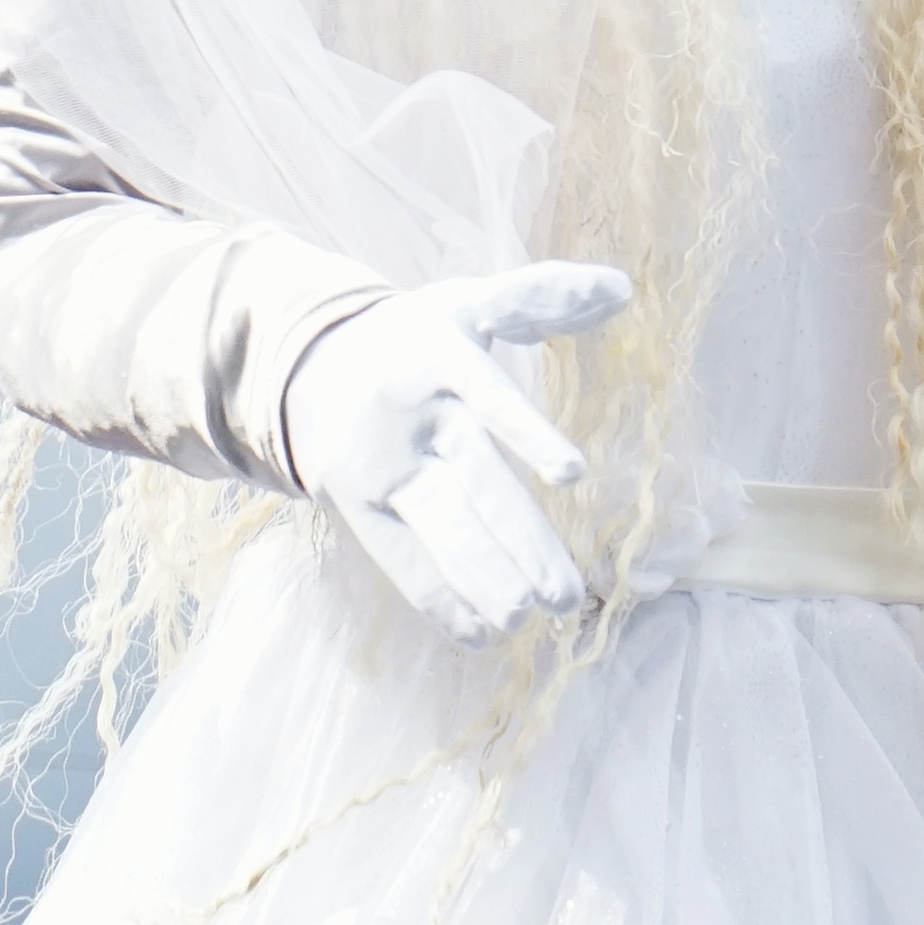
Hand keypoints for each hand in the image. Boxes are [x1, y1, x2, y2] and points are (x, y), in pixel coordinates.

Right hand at [281, 264, 633, 647]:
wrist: (301, 363)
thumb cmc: (412, 338)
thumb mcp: (468, 304)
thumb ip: (543, 297)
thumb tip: (623, 290)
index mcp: (441, 356)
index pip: (490, 397)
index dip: (529, 435)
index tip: (573, 476)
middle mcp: (410, 413)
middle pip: (472, 481)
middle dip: (521, 540)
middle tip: (567, 593)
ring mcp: (379, 465)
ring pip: (437, 529)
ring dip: (485, 578)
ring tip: (530, 618)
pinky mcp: (355, 506)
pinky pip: (398, 559)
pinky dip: (439, 601)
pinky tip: (482, 634)